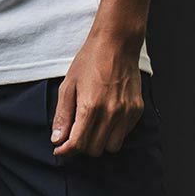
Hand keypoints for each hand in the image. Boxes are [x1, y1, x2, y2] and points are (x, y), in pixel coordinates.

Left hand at [51, 35, 145, 157]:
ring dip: (99, 143)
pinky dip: (113, 133)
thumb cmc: (90, 61)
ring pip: (111, 147)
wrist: (116, 44)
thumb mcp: (68, 85)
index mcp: (90, 107)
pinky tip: (105, 119)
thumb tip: (57, 140)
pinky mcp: (137, 110)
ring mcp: (126, 112)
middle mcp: (111, 113)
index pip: (78, 144)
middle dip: (81, 147)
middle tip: (74, 135)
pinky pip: (124, 135)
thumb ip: (62, 115)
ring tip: (91, 129)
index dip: (65, 151)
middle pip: (94, 150)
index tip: (59, 150)